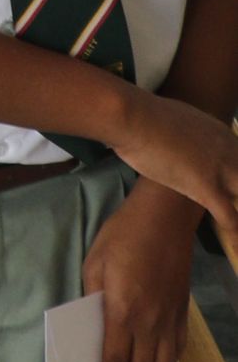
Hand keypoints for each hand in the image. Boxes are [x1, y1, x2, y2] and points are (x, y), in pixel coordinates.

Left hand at [83, 178, 199, 361]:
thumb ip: (93, 299)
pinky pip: (175, 352)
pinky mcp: (182, 314)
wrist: (165, 217)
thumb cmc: (123, 236)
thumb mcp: (95, 263)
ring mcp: (169, 319)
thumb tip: (91, 328)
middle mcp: (149, 320)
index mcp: (122, 309)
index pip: (115, 360)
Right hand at [120, 89, 237, 274]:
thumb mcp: (177, 119)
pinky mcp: (207, 187)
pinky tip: (234, 246)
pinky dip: (235, 235)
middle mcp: (230, 151)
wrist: (135, 117)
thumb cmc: (143, 115)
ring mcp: (221, 169)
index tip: (233, 192)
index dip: (237, 179)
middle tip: (234, 207)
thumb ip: (188, 134)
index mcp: (223, 135)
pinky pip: (230, 217)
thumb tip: (180, 139)